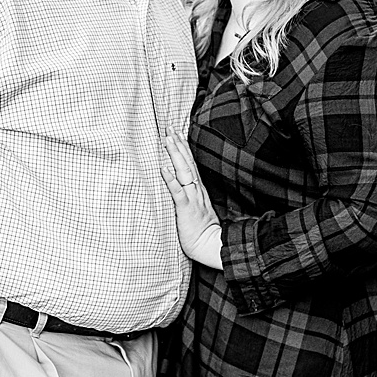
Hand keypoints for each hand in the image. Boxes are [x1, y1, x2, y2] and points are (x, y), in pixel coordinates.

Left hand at [163, 130, 222, 268]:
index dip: (184, 149)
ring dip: (175, 156)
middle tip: (169, 128)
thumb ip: (193, 200)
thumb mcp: (199, 213)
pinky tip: (163, 169)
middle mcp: (197, 191)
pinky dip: (170, 180)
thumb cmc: (204, 234)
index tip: (177, 134)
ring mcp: (193, 199)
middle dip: (178, 145)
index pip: (191, 165)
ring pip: (184, 172)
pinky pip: (178, 193)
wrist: (213, 247)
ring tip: (167, 141)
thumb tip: (185, 191)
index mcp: (199, 191)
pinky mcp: (186, 210)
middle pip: (187, 163)